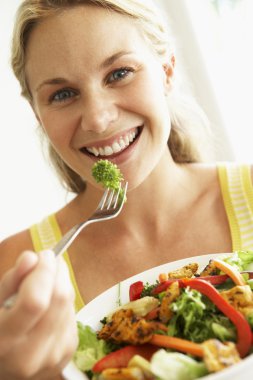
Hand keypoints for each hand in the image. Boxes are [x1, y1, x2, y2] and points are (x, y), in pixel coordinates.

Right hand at [0, 250, 77, 378]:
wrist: (5, 369)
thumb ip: (12, 281)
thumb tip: (32, 258)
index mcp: (4, 342)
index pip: (35, 301)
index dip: (44, 271)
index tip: (44, 254)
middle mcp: (31, 354)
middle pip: (60, 299)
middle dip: (57, 272)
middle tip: (48, 260)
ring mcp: (53, 356)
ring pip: (69, 304)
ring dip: (61, 284)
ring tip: (45, 283)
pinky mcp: (68, 353)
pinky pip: (72, 315)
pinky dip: (64, 302)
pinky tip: (50, 305)